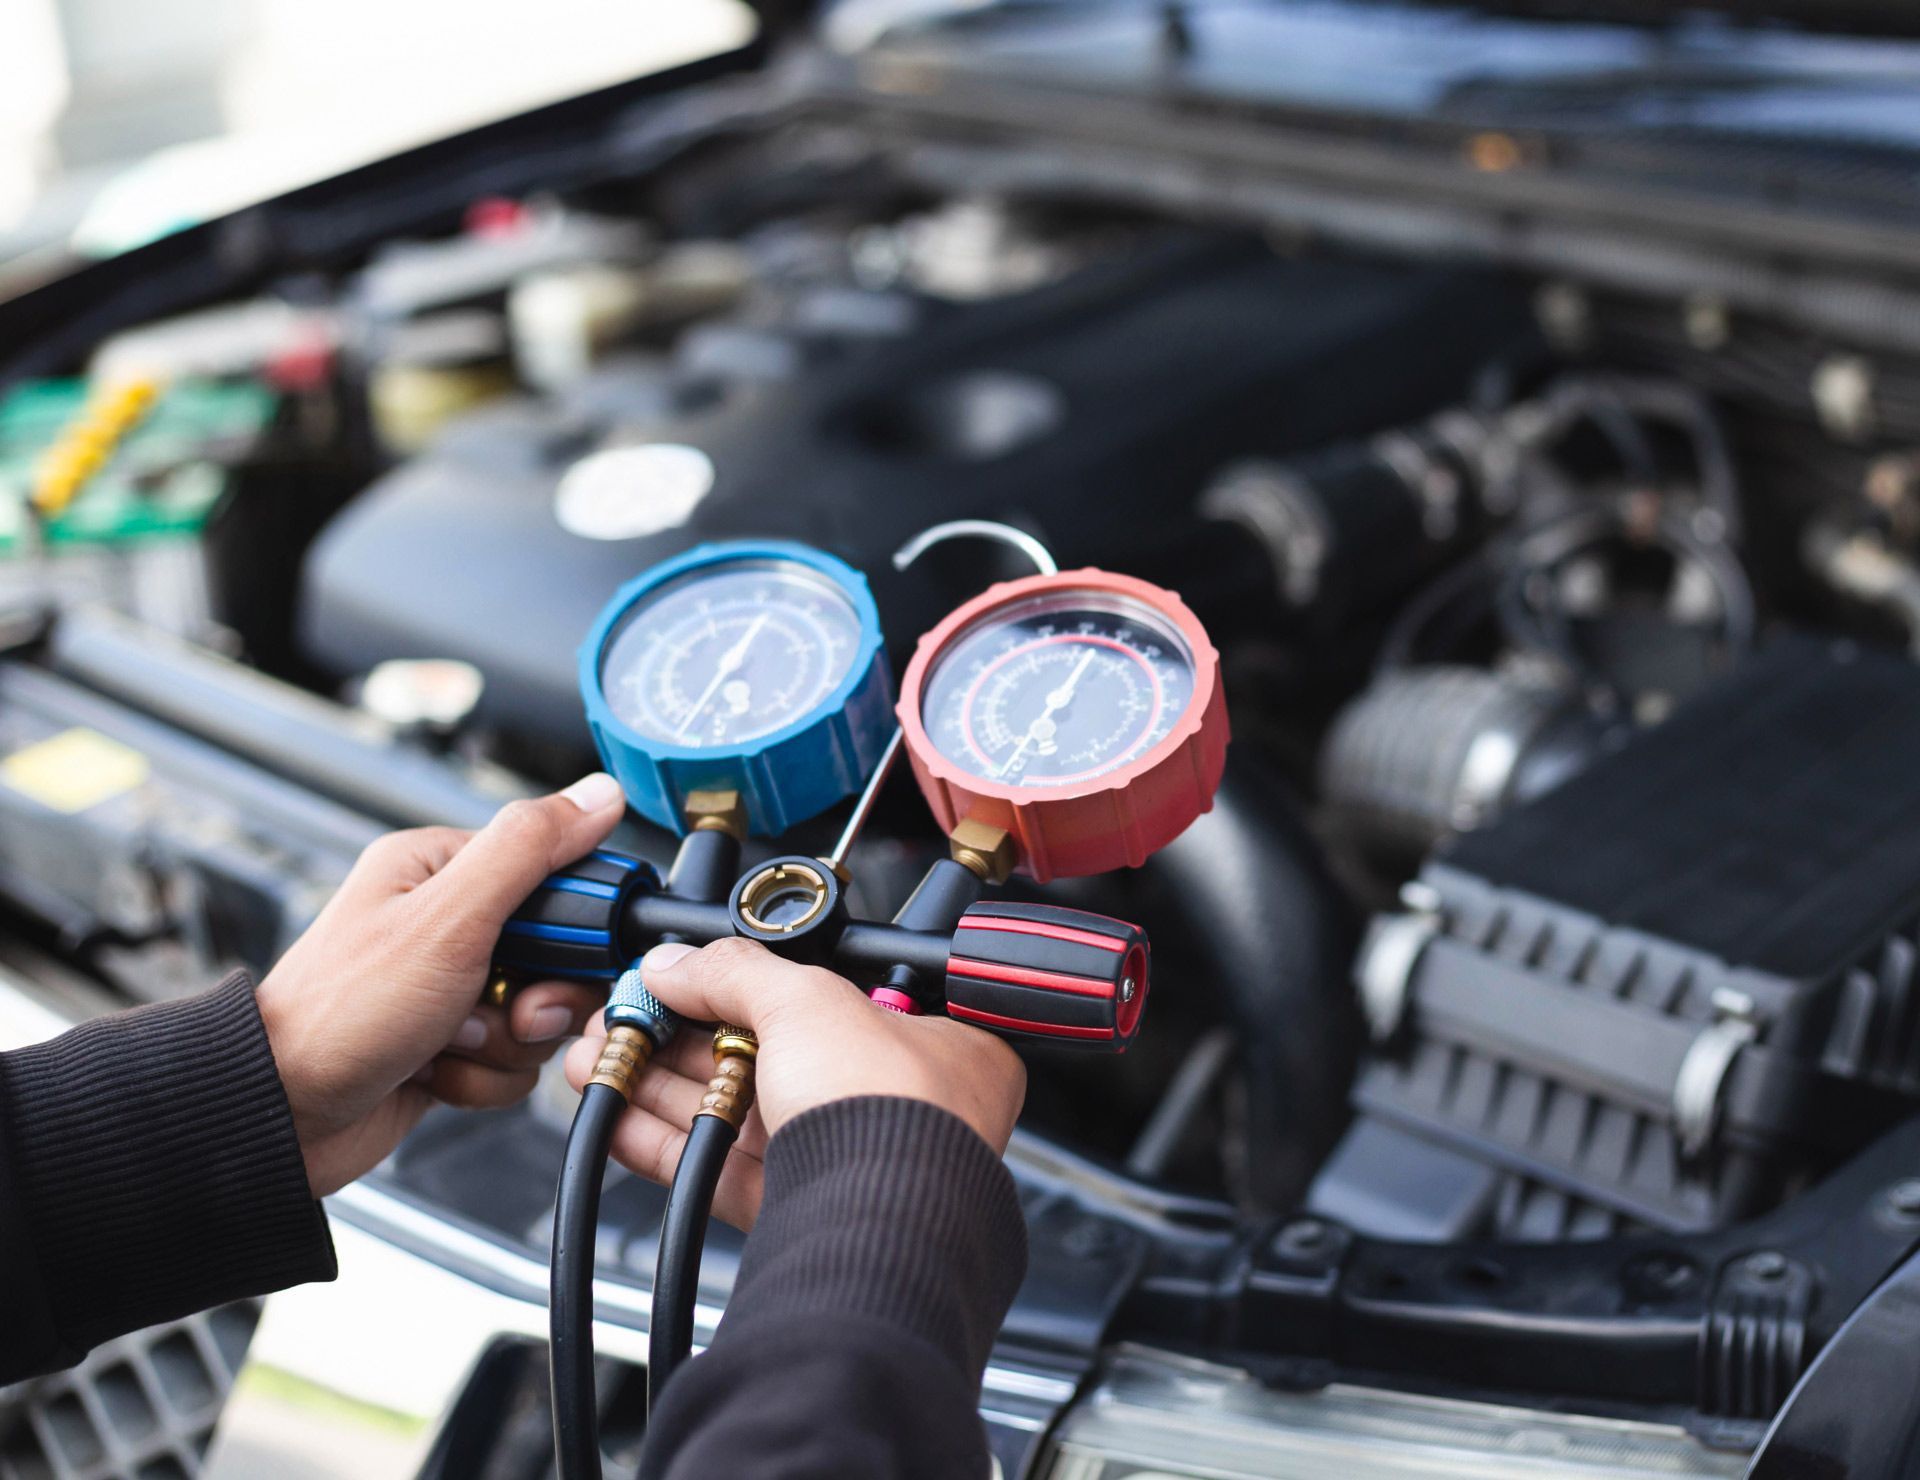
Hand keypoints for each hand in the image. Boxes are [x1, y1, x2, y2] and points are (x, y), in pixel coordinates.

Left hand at [257, 773, 626, 1196]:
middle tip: (510, 1010)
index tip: (565, 955)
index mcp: (439, 869)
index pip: (554, 873)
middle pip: (557, 954)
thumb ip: (528, 849)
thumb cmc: (340, 1012)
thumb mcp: (447, 917)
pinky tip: (439, 1073)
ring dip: (507, 1043)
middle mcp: (445, 925)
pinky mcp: (451, 1045)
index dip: (575, 923)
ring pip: (540, 1014)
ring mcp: (449, 989)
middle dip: (540, 997)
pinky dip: (485, 1077)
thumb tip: (598, 795)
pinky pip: (512, 1060)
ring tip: (453, 1042)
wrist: (282, 1114)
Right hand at [563, 937, 1026, 1228]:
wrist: (881, 1227)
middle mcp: (888, 1101)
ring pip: (733, 1114)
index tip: (682, 978)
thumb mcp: (808, 1001)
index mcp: (924, 1041)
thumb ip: (734, 973)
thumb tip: (675, 963)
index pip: (823, 997)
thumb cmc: (891, 1112)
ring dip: (656, 1084)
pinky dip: (660, 1143)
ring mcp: (839, 1159)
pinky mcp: (793, 1212)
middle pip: (765, 1055)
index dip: (746, 985)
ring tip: (594, 1060)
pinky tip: (613, 1118)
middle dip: (678, 1035)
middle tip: (622, 1019)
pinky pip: (716, 1170)